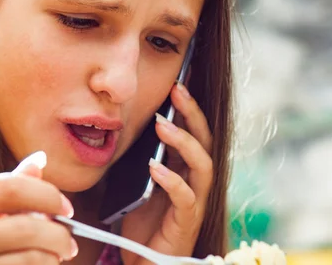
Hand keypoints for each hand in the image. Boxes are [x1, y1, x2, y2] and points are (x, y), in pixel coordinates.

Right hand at [0, 154, 77, 263]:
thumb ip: (1, 190)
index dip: (46, 194)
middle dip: (58, 233)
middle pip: (25, 228)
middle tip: (69, 239)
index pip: (9, 188)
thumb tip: (39, 161)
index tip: (64, 206)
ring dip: (53, 257)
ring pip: (29, 259)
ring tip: (58, 257)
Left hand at [121, 82, 213, 263]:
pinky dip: (171, 180)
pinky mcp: (186, 221)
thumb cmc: (140, 219)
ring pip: (202, 165)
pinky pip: (185, 197)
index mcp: (183, 167)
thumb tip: (128, 124)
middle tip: (177, 91)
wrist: (141, 259)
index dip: (187, 108)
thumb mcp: (137, 179)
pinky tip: (155, 167)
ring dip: (184, 142)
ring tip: (163, 125)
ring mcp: (194, 200)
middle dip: (192, 113)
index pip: (192, 131)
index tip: (176, 84)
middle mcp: (194, 180)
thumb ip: (141, 155)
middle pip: (204, 140)